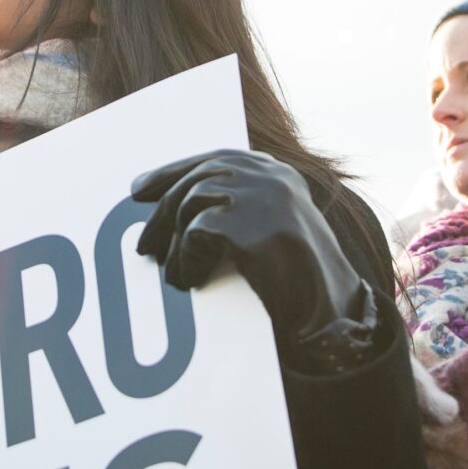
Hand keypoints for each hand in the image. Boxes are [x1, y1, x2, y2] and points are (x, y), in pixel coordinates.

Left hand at [129, 151, 377, 367]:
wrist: (328, 308)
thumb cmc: (296, 277)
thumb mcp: (269, 226)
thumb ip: (236, 204)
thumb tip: (172, 202)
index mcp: (276, 172)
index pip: (214, 159)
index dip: (171, 172)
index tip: (139, 189)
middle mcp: (271, 176)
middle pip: (196, 180)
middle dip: (161, 212)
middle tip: (142, 245)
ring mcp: (263, 196)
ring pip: (190, 204)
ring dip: (172, 244)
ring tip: (170, 274)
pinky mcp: (250, 223)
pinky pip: (195, 235)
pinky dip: (186, 261)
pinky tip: (190, 280)